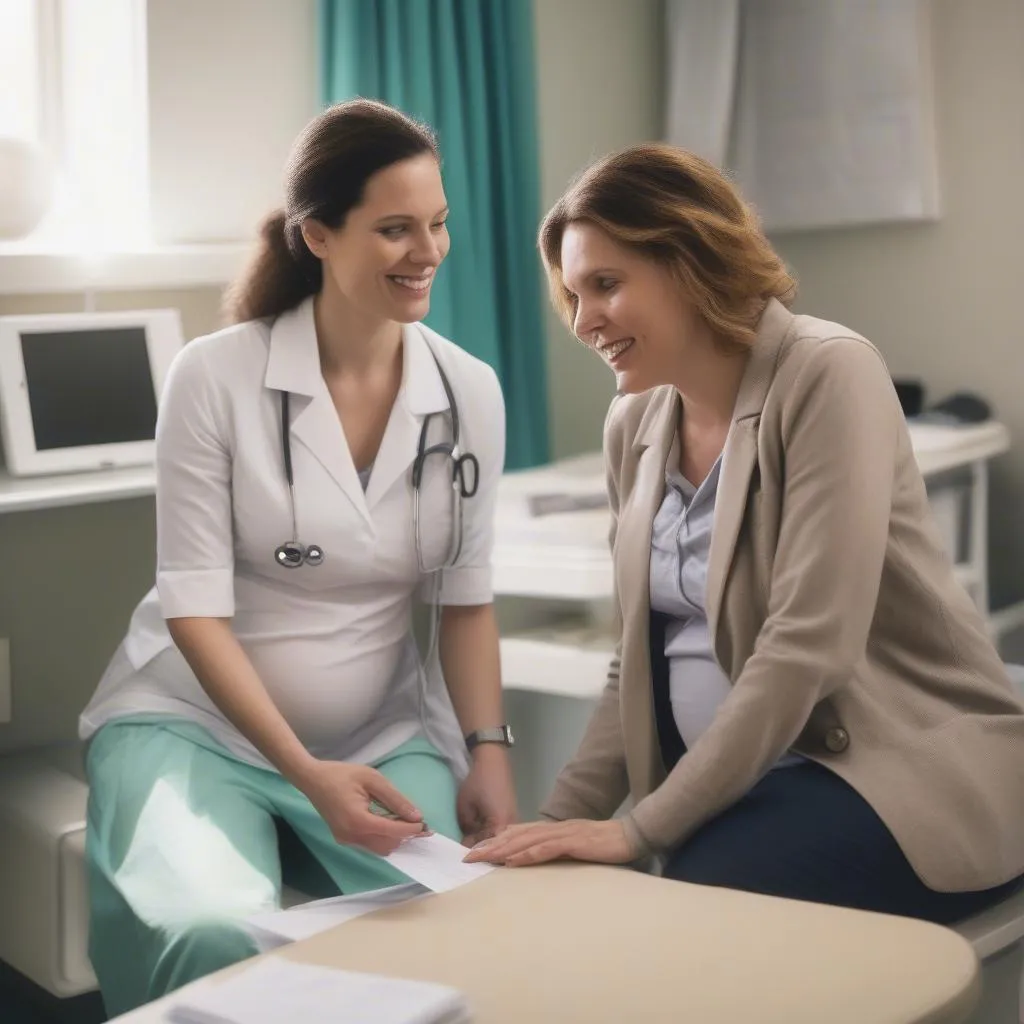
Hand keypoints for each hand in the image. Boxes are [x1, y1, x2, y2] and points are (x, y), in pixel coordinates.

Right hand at [300, 760, 426, 855]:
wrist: (313, 779)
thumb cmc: (342, 774)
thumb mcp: (372, 779)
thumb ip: (395, 798)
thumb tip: (416, 815)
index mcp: (358, 821)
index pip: (391, 832)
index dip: (410, 829)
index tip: (425, 824)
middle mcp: (351, 836)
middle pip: (387, 846)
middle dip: (404, 835)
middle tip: (415, 821)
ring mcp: (346, 840)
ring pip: (379, 848)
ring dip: (393, 837)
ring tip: (402, 819)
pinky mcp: (343, 838)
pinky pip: (369, 844)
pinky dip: (382, 836)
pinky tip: (386, 820)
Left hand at [457, 744, 518, 846]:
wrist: (493, 761)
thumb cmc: (478, 782)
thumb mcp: (465, 807)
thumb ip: (466, 828)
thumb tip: (466, 843)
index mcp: (501, 825)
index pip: (489, 850)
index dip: (476, 856)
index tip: (462, 860)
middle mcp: (512, 825)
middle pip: (497, 847)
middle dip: (482, 852)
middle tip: (465, 855)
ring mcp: (514, 820)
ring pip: (500, 840)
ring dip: (487, 843)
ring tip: (471, 845)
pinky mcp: (512, 815)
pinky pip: (502, 831)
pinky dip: (491, 834)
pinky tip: (480, 834)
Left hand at [463, 818, 633, 866]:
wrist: (627, 836)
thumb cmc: (599, 845)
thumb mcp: (570, 846)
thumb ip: (549, 848)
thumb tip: (525, 857)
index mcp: (550, 829)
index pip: (515, 833)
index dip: (493, 841)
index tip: (473, 852)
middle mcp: (552, 828)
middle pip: (515, 835)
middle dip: (490, 846)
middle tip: (468, 857)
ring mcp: (562, 834)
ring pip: (526, 840)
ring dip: (503, 849)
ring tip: (484, 858)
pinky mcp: (573, 842)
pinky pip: (547, 848)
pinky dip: (528, 854)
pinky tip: (514, 860)